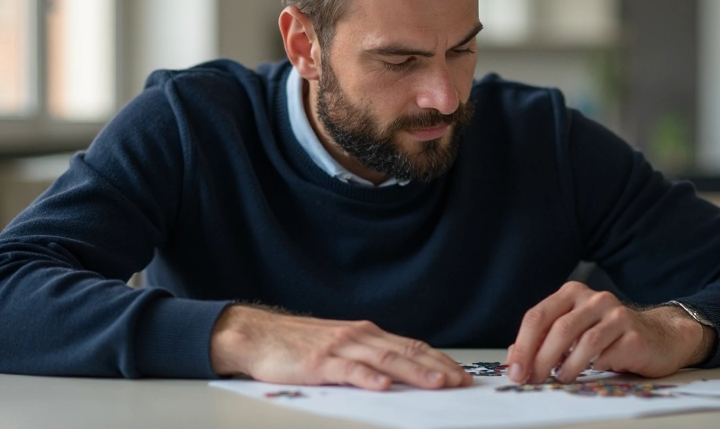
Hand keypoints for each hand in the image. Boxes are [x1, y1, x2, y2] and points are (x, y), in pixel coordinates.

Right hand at [210, 305, 471, 390]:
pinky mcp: (319, 362)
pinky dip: (368, 378)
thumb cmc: (299, 345)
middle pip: (405, 352)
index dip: (439, 359)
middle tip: (461, 382)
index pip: (411, 346)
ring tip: (436, 383)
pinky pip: (348, 371)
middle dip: (436, 367)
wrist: (258, 335)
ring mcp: (340, 348)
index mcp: (367, 334)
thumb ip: (369, 356)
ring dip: (413, 372)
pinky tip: (383, 386)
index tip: (461, 374)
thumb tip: (402, 373)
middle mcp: (359, 336)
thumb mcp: (341, 345)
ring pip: (384, 360)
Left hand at [506, 281, 716, 383]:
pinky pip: (608, 354)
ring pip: (583, 342)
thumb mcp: (573, 332)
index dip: (522, 345)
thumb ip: (543, 340)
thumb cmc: (608, 336)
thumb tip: (514, 359)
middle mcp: (594, 298)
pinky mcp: (634, 334)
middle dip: (539, 359)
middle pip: (558, 328)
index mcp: (572, 293)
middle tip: (532, 381)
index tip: (514, 371)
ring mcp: (616, 314)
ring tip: (560, 379)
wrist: (658, 337)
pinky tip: (593, 372)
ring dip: (567, 367)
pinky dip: (594, 367)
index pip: (538, 316)